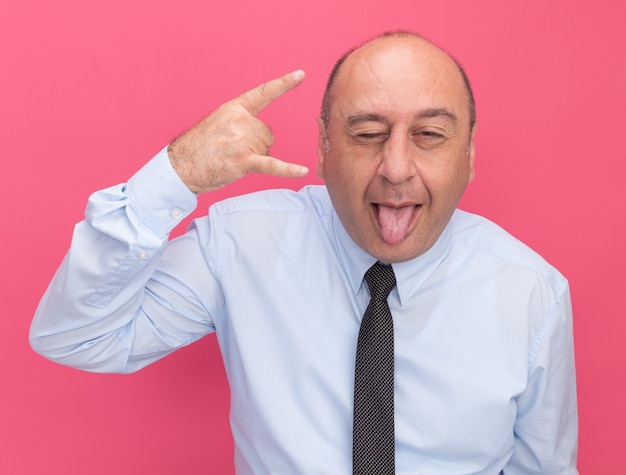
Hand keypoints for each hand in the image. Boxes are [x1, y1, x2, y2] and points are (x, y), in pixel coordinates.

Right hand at [167, 70, 308, 193]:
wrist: (181, 165)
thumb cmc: (200, 146)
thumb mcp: (219, 122)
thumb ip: (242, 122)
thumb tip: (264, 136)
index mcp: (234, 108)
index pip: (263, 93)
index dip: (284, 84)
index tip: (301, 74)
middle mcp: (240, 121)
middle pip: (268, 134)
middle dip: (256, 145)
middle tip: (232, 150)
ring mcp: (242, 140)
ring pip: (267, 150)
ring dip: (254, 158)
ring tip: (231, 159)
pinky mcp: (243, 161)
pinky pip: (272, 165)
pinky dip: (288, 170)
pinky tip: (302, 171)